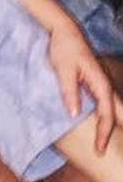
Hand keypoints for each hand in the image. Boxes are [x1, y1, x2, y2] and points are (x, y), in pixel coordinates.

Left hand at [47, 20, 117, 153]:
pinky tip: (101, 122)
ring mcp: (102, 83)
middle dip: (118, 131)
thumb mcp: (63, 71)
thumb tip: (74, 115)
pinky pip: (106, 102)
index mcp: (101, 84)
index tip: (99, 150)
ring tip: (106, 141)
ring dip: (113, 124)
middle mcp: (106, 85)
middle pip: (119, 114)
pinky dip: (107, 115)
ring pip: (115, 108)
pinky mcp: (96, 82)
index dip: (104, 135)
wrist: (64, 31)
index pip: (107, 116)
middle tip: (111, 150)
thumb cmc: (64, 49)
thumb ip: (69, 92)